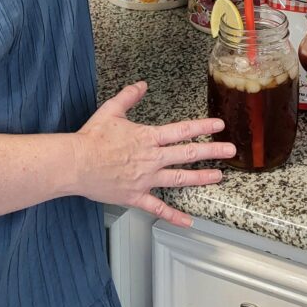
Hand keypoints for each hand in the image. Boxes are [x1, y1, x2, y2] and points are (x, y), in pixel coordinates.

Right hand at [71, 81, 234, 227]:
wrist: (76, 163)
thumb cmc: (92, 138)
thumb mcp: (111, 110)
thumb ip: (129, 96)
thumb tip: (141, 84)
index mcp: (148, 137)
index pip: (182, 131)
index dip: (203, 127)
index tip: (219, 126)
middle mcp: (152, 158)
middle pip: (188, 154)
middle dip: (212, 152)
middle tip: (230, 151)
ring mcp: (146, 179)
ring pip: (179, 179)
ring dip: (201, 178)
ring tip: (218, 177)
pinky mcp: (136, 196)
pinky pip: (158, 207)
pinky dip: (174, 215)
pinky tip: (188, 221)